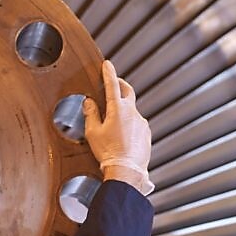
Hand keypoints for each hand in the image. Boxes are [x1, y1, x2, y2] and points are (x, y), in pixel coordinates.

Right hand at [83, 60, 152, 194]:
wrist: (126, 170)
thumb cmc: (109, 153)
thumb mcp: (93, 132)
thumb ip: (91, 114)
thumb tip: (89, 102)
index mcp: (118, 109)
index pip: (112, 85)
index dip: (108, 73)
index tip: (107, 65)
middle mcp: (132, 112)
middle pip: (127, 91)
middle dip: (120, 84)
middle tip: (114, 83)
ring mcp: (141, 122)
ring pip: (131, 110)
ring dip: (123, 111)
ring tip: (112, 123)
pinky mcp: (146, 133)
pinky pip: (137, 123)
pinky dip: (129, 124)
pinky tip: (121, 136)